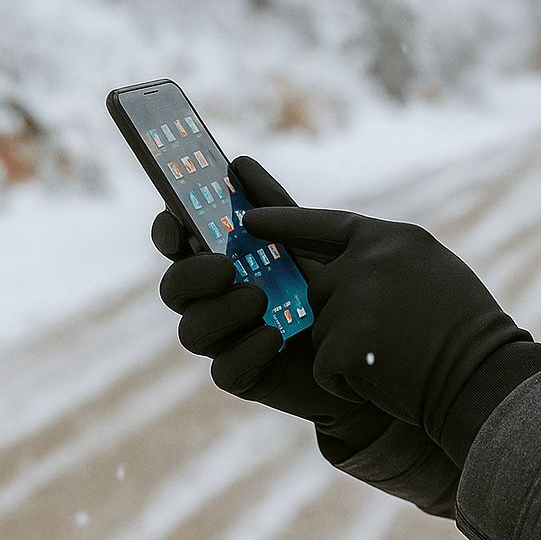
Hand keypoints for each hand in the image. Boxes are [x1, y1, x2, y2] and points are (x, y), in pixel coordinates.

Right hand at [153, 156, 390, 458]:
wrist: (372, 345)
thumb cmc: (334, 284)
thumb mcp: (310, 238)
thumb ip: (274, 206)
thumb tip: (240, 163)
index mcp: (226, 261)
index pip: (180, 245)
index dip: (168, 232)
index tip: (173, 219)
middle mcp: (217, 300)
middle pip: (175, 288)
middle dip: (192, 274)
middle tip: (225, 266)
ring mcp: (228, 340)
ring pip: (192, 329)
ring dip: (222, 311)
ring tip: (260, 298)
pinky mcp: (246, 376)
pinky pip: (224, 370)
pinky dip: (246, 349)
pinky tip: (274, 336)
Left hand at [243, 207, 540, 463]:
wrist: (484, 378)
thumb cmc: (469, 330)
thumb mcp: (434, 271)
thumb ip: (387, 260)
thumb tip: (343, 266)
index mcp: (393, 238)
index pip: (327, 224)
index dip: (285, 221)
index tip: (249, 217)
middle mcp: (368, 260)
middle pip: (321, 287)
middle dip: (342, 315)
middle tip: (393, 335)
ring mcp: (351, 299)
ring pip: (322, 329)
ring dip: (350, 350)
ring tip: (399, 355)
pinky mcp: (339, 342)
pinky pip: (324, 365)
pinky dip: (348, 379)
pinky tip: (387, 376)